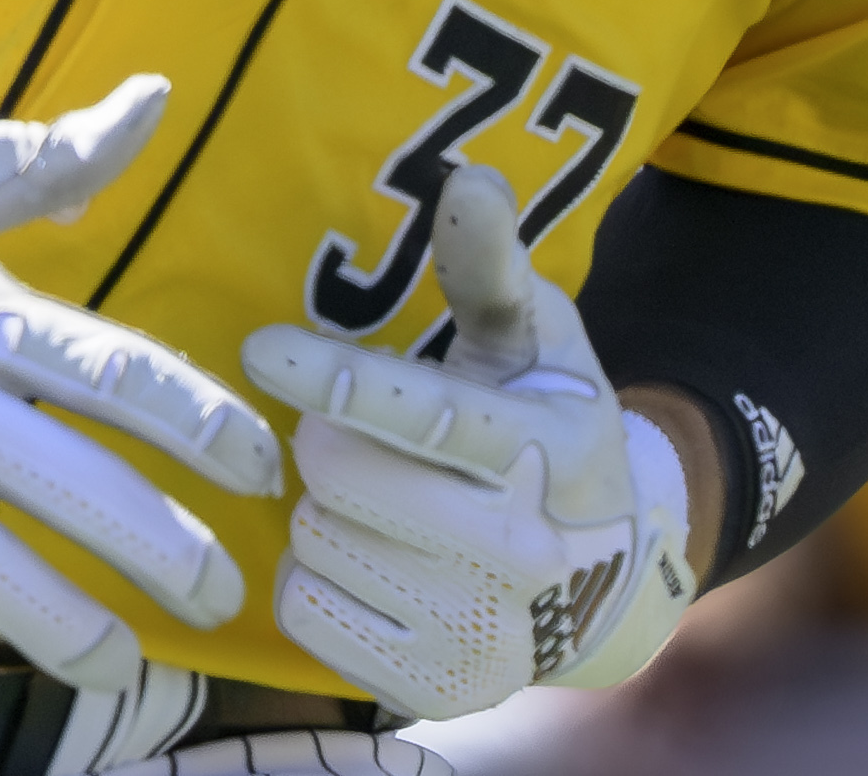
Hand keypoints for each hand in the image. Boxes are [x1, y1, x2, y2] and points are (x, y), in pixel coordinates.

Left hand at [235, 165, 693, 720]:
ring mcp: (485, 629)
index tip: (263, 348)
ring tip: (380, 503)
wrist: (605, 582)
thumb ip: (492, 263)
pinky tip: (368, 562)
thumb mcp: (537, 340)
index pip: (429, 415)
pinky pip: (305, 613)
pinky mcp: (438, 688)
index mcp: (555, 450)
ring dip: (326, 511)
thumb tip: (467, 178)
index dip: (339, 379)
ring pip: (317, 542)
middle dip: (330, 440)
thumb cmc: (547, 428)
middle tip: (357, 436)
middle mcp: (528, 550)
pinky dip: (315, 581)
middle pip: (344, 477)